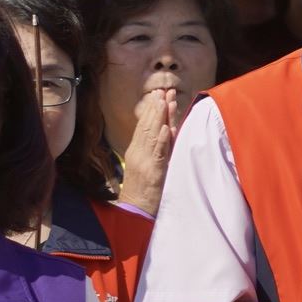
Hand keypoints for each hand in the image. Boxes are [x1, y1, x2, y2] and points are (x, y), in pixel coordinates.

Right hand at [118, 87, 181, 212]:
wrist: (135, 210)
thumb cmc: (144, 190)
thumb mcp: (148, 165)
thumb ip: (156, 148)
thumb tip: (166, 129)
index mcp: (136, 150)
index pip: (144, 125)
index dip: (152, 109)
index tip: (159, 94)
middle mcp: (138, 152)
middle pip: (147, 126)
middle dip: (157, 107)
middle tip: (164, 90)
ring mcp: (144, 161)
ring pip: (151, 135)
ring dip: (159, 117)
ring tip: (165, 101)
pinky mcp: (153, 171)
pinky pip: (157, 153)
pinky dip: (160, 139)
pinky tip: (164, 127)